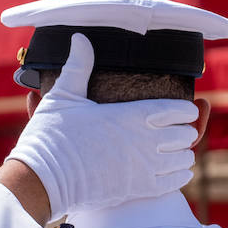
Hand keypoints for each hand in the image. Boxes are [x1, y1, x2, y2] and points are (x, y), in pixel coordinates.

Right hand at [6, 33, 198, 221]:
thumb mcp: (64, 96)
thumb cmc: (51, 136)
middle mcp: (144, 139)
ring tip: (178, 152)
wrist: (43, 178)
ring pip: (182, 159)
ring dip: (182, 155)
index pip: (176, 109)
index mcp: (130, 114)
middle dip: (184, 132)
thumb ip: (78, 66)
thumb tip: (80, 38)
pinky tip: (178, 172)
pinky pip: (173, 182)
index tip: (184, 110)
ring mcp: (143, 166)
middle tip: (180, 131)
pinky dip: (180, 176)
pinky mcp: (138, 189)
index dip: (184, 110)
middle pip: (184, 134)